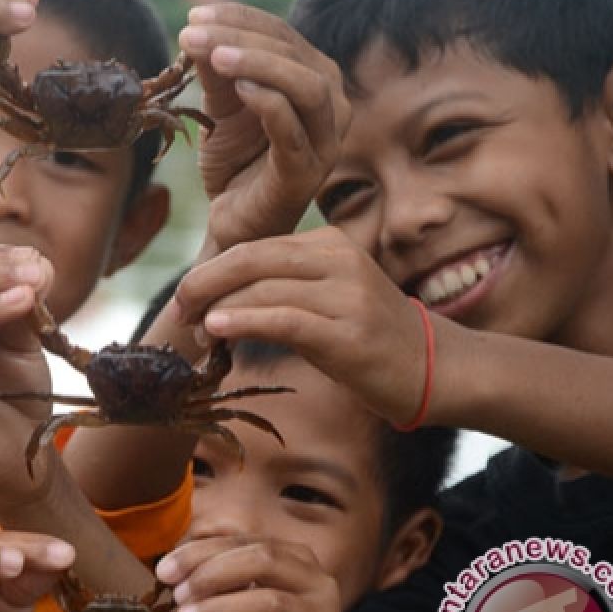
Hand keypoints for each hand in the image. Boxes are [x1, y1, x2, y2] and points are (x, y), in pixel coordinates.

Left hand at [156, 535, 343, 611]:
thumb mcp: (244, 600)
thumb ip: (218, 580)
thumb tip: (172, 570)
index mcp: (298, 559)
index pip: (246, 542)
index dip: (201, 553)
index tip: (164, 570)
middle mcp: (318, 583)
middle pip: (264, 561)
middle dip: (212, 574)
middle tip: (178, 595)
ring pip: (269, 604)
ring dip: (218, 610)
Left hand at [173, 226, 429, 426]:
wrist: (434, 368)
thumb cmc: (367, 337)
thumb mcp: (324, 297)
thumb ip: (279, 287)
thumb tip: (212, 300)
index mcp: (329, 244)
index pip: (254, 248)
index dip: (210, 272)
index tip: (185, 299)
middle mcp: (339, 260)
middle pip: (250, 260)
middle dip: (204, 284)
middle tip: (178, 311)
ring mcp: (347, 295)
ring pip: (262, 290)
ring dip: (218, 311)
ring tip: (196, 333)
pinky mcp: (348, 334)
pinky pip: (283, 320)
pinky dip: (243, 322)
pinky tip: (217, 329)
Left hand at [178, 3, 349, 250]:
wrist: (233, 226)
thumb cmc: (235, 164)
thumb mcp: (221, 107)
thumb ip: (216, 71)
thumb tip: (197, 28)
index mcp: (315, 82)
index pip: (284, 36)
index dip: (240, 19)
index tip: (195, 16)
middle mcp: (332, 108)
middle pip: (297, 55)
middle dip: (243, 37)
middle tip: (195, 33)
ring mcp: (324, 142)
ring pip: (307, 87)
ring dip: (259, 64)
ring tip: (217, 57)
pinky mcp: (305, 174)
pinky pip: (294, 132)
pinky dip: (269, 104)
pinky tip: (239, 90)